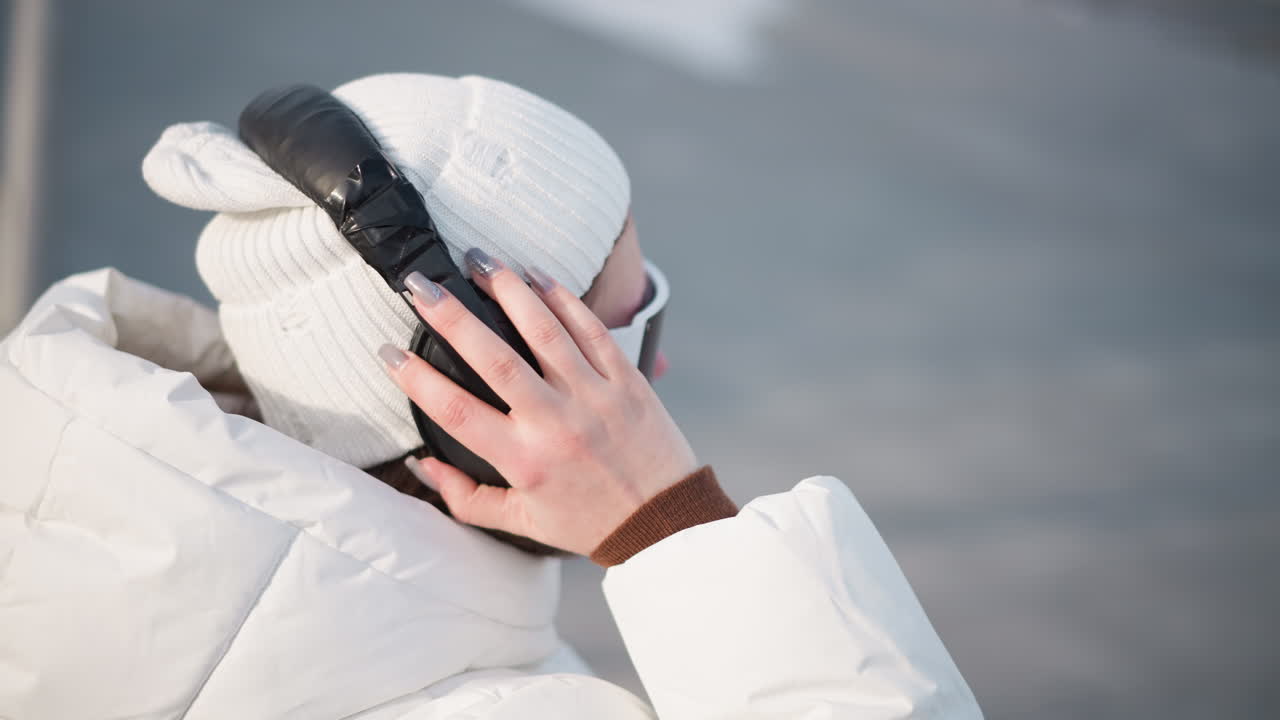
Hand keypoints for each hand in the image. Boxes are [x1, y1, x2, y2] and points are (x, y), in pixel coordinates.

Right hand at [379, 252, 697, 555]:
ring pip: (544, 331)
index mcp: (525, 461)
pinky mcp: (627, 380)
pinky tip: (536, 276)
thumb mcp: (522, 522)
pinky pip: (590, 329)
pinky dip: (562, 299)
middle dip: (452, 317)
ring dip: (508, 290)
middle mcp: (556, 424)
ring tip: (478, 261)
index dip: (416, 379)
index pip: (458, 412)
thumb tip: (422, 464)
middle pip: (494, 359)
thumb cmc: (589, 521)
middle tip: (420, 286)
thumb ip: (465, 498)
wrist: (664, 523)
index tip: (389, 352)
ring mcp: (594, 397)